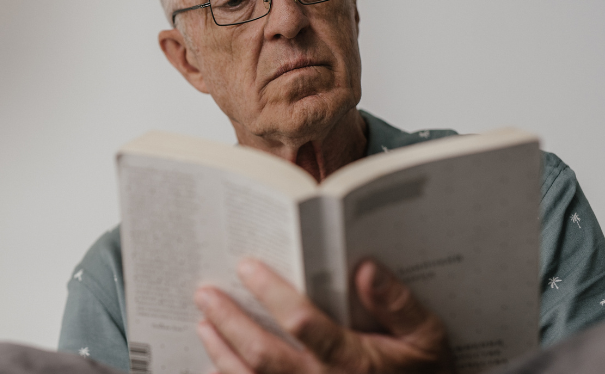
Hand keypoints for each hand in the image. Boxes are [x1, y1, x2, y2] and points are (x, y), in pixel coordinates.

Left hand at [193, 258, 452, 372]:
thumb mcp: (427, 339)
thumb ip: (399, 303)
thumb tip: (365, 267)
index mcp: (354, 362)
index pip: (303, 324)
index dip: (271, 294)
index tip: (245, 266)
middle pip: (263, 355)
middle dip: (230, 322)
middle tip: (205, 292)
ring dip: (222, 352)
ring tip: (202, 322)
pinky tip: (217, 360)